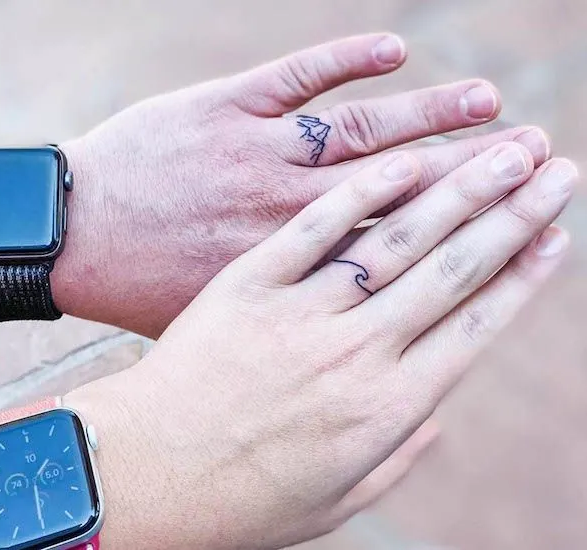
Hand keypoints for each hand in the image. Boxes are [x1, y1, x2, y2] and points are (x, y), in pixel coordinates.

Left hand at [56, 33, 551, 336]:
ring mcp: (258, 166)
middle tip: (546, 160)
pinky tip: (396, 54)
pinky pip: (299, 80)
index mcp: (308, 306)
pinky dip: (348, 63)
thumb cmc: (149, 313)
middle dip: (492, 184)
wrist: (66, 253)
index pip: (433, 282)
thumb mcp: (241, 366)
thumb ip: (324, 380)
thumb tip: (404, 389)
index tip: (547, 234)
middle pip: (419, 210)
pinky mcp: (220, 114)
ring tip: (495, 108)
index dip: (500, 258)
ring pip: (369, 140)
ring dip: (438, 119)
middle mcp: (297, 234)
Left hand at [67, 144, 575, 548]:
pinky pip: (315, 229)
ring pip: (398, 240)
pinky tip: (403, 158)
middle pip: (454, 269)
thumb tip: (437, 419)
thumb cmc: (240, 498)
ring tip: (504, 152)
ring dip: (459, 189)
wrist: (143, 474)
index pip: (477, 324)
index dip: (524, 275)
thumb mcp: (333, 498)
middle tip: (556, 170)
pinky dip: (362, 191)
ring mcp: (302, 313)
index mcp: (388, 409)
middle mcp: (358, 353)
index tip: (558, 235)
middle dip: (514, 215)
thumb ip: (395, 456)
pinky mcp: (249, 285)